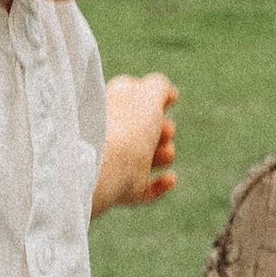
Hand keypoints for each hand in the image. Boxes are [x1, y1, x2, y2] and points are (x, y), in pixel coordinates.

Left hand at [94, 70, 178, 216]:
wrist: (105, 166)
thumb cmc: (126, 125)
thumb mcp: (147, 93)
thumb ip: (160, 86)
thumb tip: (169, 94)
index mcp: (111, 105)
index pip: (131, 95)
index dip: (153, 97)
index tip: (169, 100)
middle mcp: (112, 133)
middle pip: (146, 129)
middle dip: (164, 129)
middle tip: (165, 131)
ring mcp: (117, 162)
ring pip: (148, 158)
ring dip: (165, 154)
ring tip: (164, 153)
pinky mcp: (123, 189)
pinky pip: (146, 189)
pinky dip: (161, 184)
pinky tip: (170, 177)